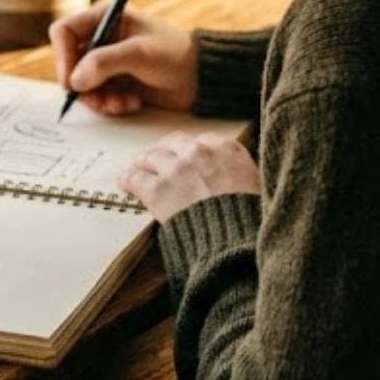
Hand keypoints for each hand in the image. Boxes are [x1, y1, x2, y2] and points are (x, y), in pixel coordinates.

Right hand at [51, 2, 197, 114]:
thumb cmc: (176, 54)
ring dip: (98, 99)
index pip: (65, 32)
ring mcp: (110, 63)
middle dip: (82, 84)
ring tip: (119, 104)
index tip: (71, 79)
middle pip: (70, 63)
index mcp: (106, 19)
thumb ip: (104, 62)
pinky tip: (131, 104)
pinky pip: (98, 98)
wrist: (202, 78)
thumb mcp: (139, 54)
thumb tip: (75, 80)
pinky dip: (110, 105)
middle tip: (96, 98)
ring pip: (83, 85)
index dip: (62, 55)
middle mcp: (104, 40)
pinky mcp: (118, 84)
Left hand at [119, 131, 260, 221]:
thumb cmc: (249, 219)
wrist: (236, 239)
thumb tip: (234, 179)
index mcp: (227, 150)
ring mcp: (176, 169)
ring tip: (136, 167)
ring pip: (151, 156)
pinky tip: (123, 181)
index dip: (190, 150)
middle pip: (173, 143)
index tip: (185, 156)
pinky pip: (135, 177)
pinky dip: (128, 178)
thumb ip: (240, 173)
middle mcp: (199, 153)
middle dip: (164, 150)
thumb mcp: (256, 186)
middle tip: (156, 158)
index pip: (202, 140)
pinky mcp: (157, 189)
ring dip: (143, 162)